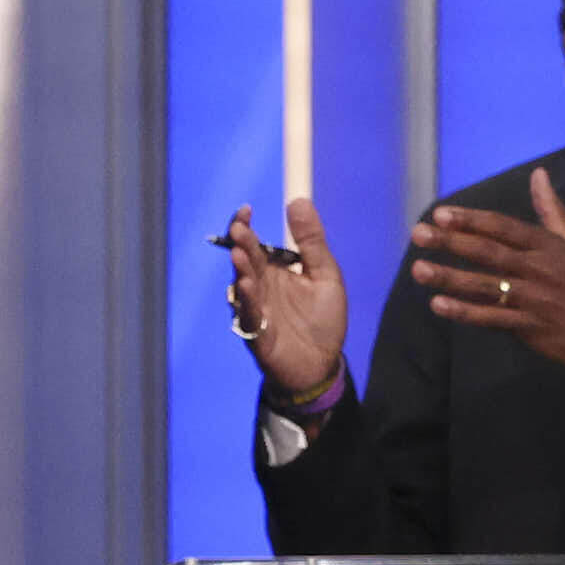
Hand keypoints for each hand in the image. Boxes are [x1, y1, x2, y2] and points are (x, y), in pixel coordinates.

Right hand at [222, 199, 349, 402]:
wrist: (322, 364)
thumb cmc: (322, 320)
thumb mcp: (324, 273)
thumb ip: (311, 240)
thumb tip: (298, 200)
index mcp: (274, 272)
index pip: (255, 244)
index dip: (247, 227)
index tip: (246, 209)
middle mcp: (260, 288)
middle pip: (246, 261)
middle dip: (242, 245)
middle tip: (241, 229)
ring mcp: (257, 310)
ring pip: (243, 286)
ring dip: (241, 270)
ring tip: (240, 254)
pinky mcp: (257, 334)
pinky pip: (248, 314)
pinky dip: (247, 300)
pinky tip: (246, 285)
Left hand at [406, 169, 564, 381]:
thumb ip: (552, 210)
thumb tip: (538, 174)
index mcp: (550, 246)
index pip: (504, 228)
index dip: (472, 220)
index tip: (440, 214)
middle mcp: (541, 269)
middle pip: (489, 253)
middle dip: (451, 242)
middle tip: (417, 234)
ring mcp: (534, 299)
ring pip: (486, 285)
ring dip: (449, 277)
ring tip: (418, 269)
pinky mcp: (529, 327)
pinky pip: (491, 318)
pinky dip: (465, 312)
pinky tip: (438, 304)